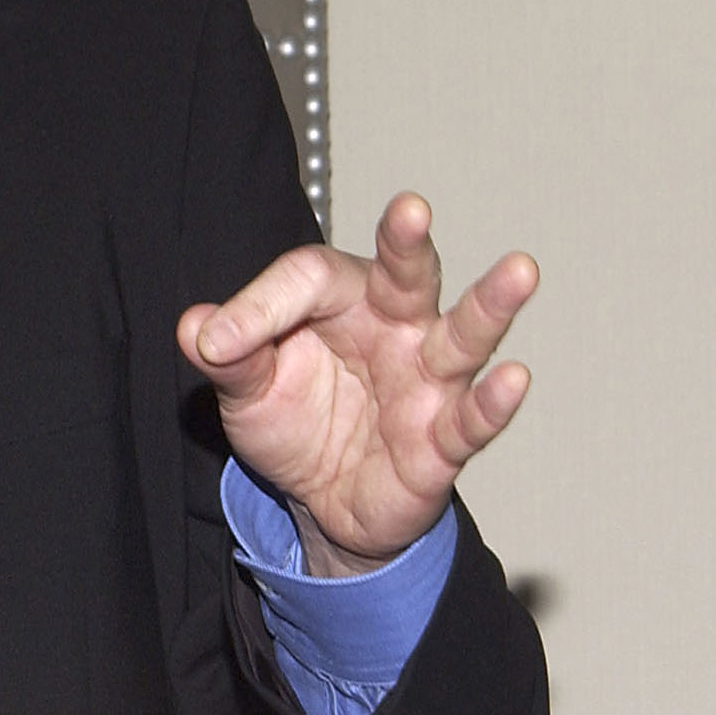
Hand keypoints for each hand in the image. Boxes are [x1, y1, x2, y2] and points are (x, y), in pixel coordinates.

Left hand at [176, 193, 535, 576]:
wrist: (320, 505)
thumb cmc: (295, 423)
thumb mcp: (246, 389)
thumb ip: (227, 354)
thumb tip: (196, 328)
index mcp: (343, 300)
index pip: (309, 277)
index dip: (262, 304)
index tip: (217, 340)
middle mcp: (395, 328)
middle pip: (407, 275)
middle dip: (407, 244)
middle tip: (410, 209)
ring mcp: (426, 383)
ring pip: (463, 337)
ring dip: (490, 307)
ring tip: (519, 272)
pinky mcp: (442, 442)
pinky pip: (471, 419)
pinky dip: (493, 402)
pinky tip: (513, 378)